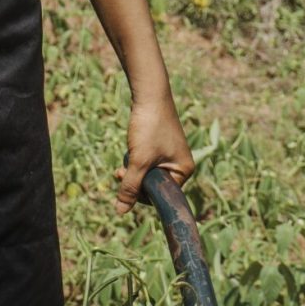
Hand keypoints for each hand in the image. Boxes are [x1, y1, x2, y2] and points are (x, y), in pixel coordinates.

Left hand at [115, 93, 195, 216]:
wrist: (149, 94)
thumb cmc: (149, 127)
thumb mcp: (139, 161)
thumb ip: (130, 187)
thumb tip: (120, 211)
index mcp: (184, 170)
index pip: (162, 195)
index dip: (143, 194)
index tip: (127, 185)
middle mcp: (180, 164)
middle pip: (154, 186)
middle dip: (135, 181)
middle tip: (120, 172)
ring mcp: (170, 155)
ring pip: (147, 174)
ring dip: (132, 171)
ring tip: (122, 163)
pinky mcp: (160, 146)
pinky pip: (146, 162)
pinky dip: (135, 160)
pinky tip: (129, 150)